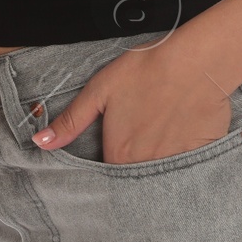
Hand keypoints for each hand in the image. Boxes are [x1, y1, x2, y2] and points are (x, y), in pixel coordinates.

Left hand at [29, 38, 235, 165]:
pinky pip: (187, 171)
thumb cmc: (146, 70)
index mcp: (119, 153)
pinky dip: (183, 161)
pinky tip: (182, 137)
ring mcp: (175, 165)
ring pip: (161, 179)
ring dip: (157, 167)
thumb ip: (70, 122)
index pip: (107, 176)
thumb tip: (40, 143)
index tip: (115, 147)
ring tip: (161, 137)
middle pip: (134, 180)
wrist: (196, 61)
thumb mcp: (99, 90)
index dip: (109, 163)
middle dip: (133, 169)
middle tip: (141, 138)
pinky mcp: (200, 158)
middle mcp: (146, 166)